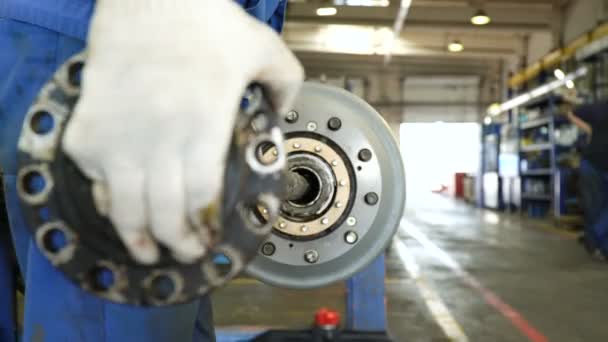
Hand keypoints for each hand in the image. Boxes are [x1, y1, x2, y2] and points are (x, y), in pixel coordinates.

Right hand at [62, 0, 303, 263]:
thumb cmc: (205, 19)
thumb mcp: (262, 47)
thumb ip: (285, 83)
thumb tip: (287, 110)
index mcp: (205, 127)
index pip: (203, 198)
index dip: (205, 226)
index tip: (209, 240)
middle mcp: (160, 141)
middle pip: (166, 213)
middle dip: (177, 243)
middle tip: (184, 254)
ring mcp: (119, 138)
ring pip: (124, 207)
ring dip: (136, 237)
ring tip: (145, 252)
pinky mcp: (89, 128)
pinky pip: (94, 177)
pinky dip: (106, 197)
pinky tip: (118, 205)